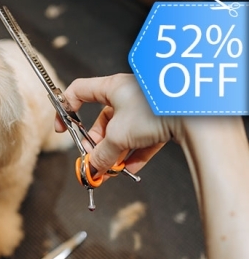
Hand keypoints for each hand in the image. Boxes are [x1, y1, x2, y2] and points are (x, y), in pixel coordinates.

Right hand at [54, 74, 178, 176]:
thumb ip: (101, 155)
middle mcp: (128, 94)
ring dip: (116, 153)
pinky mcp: (162, 120)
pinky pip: (143, 139)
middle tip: (93, 161)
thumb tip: (91, 169)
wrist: (195, 115)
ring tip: (112, 171)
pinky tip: (129, 169)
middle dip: (96, 145)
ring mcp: (146, 108)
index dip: (66, 110)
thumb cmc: (154, 111)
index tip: (63, 129)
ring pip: (123, 132)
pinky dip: (135, 154)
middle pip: (102, 121)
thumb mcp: (118, 136)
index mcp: (112, 87)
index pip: (79, 91)